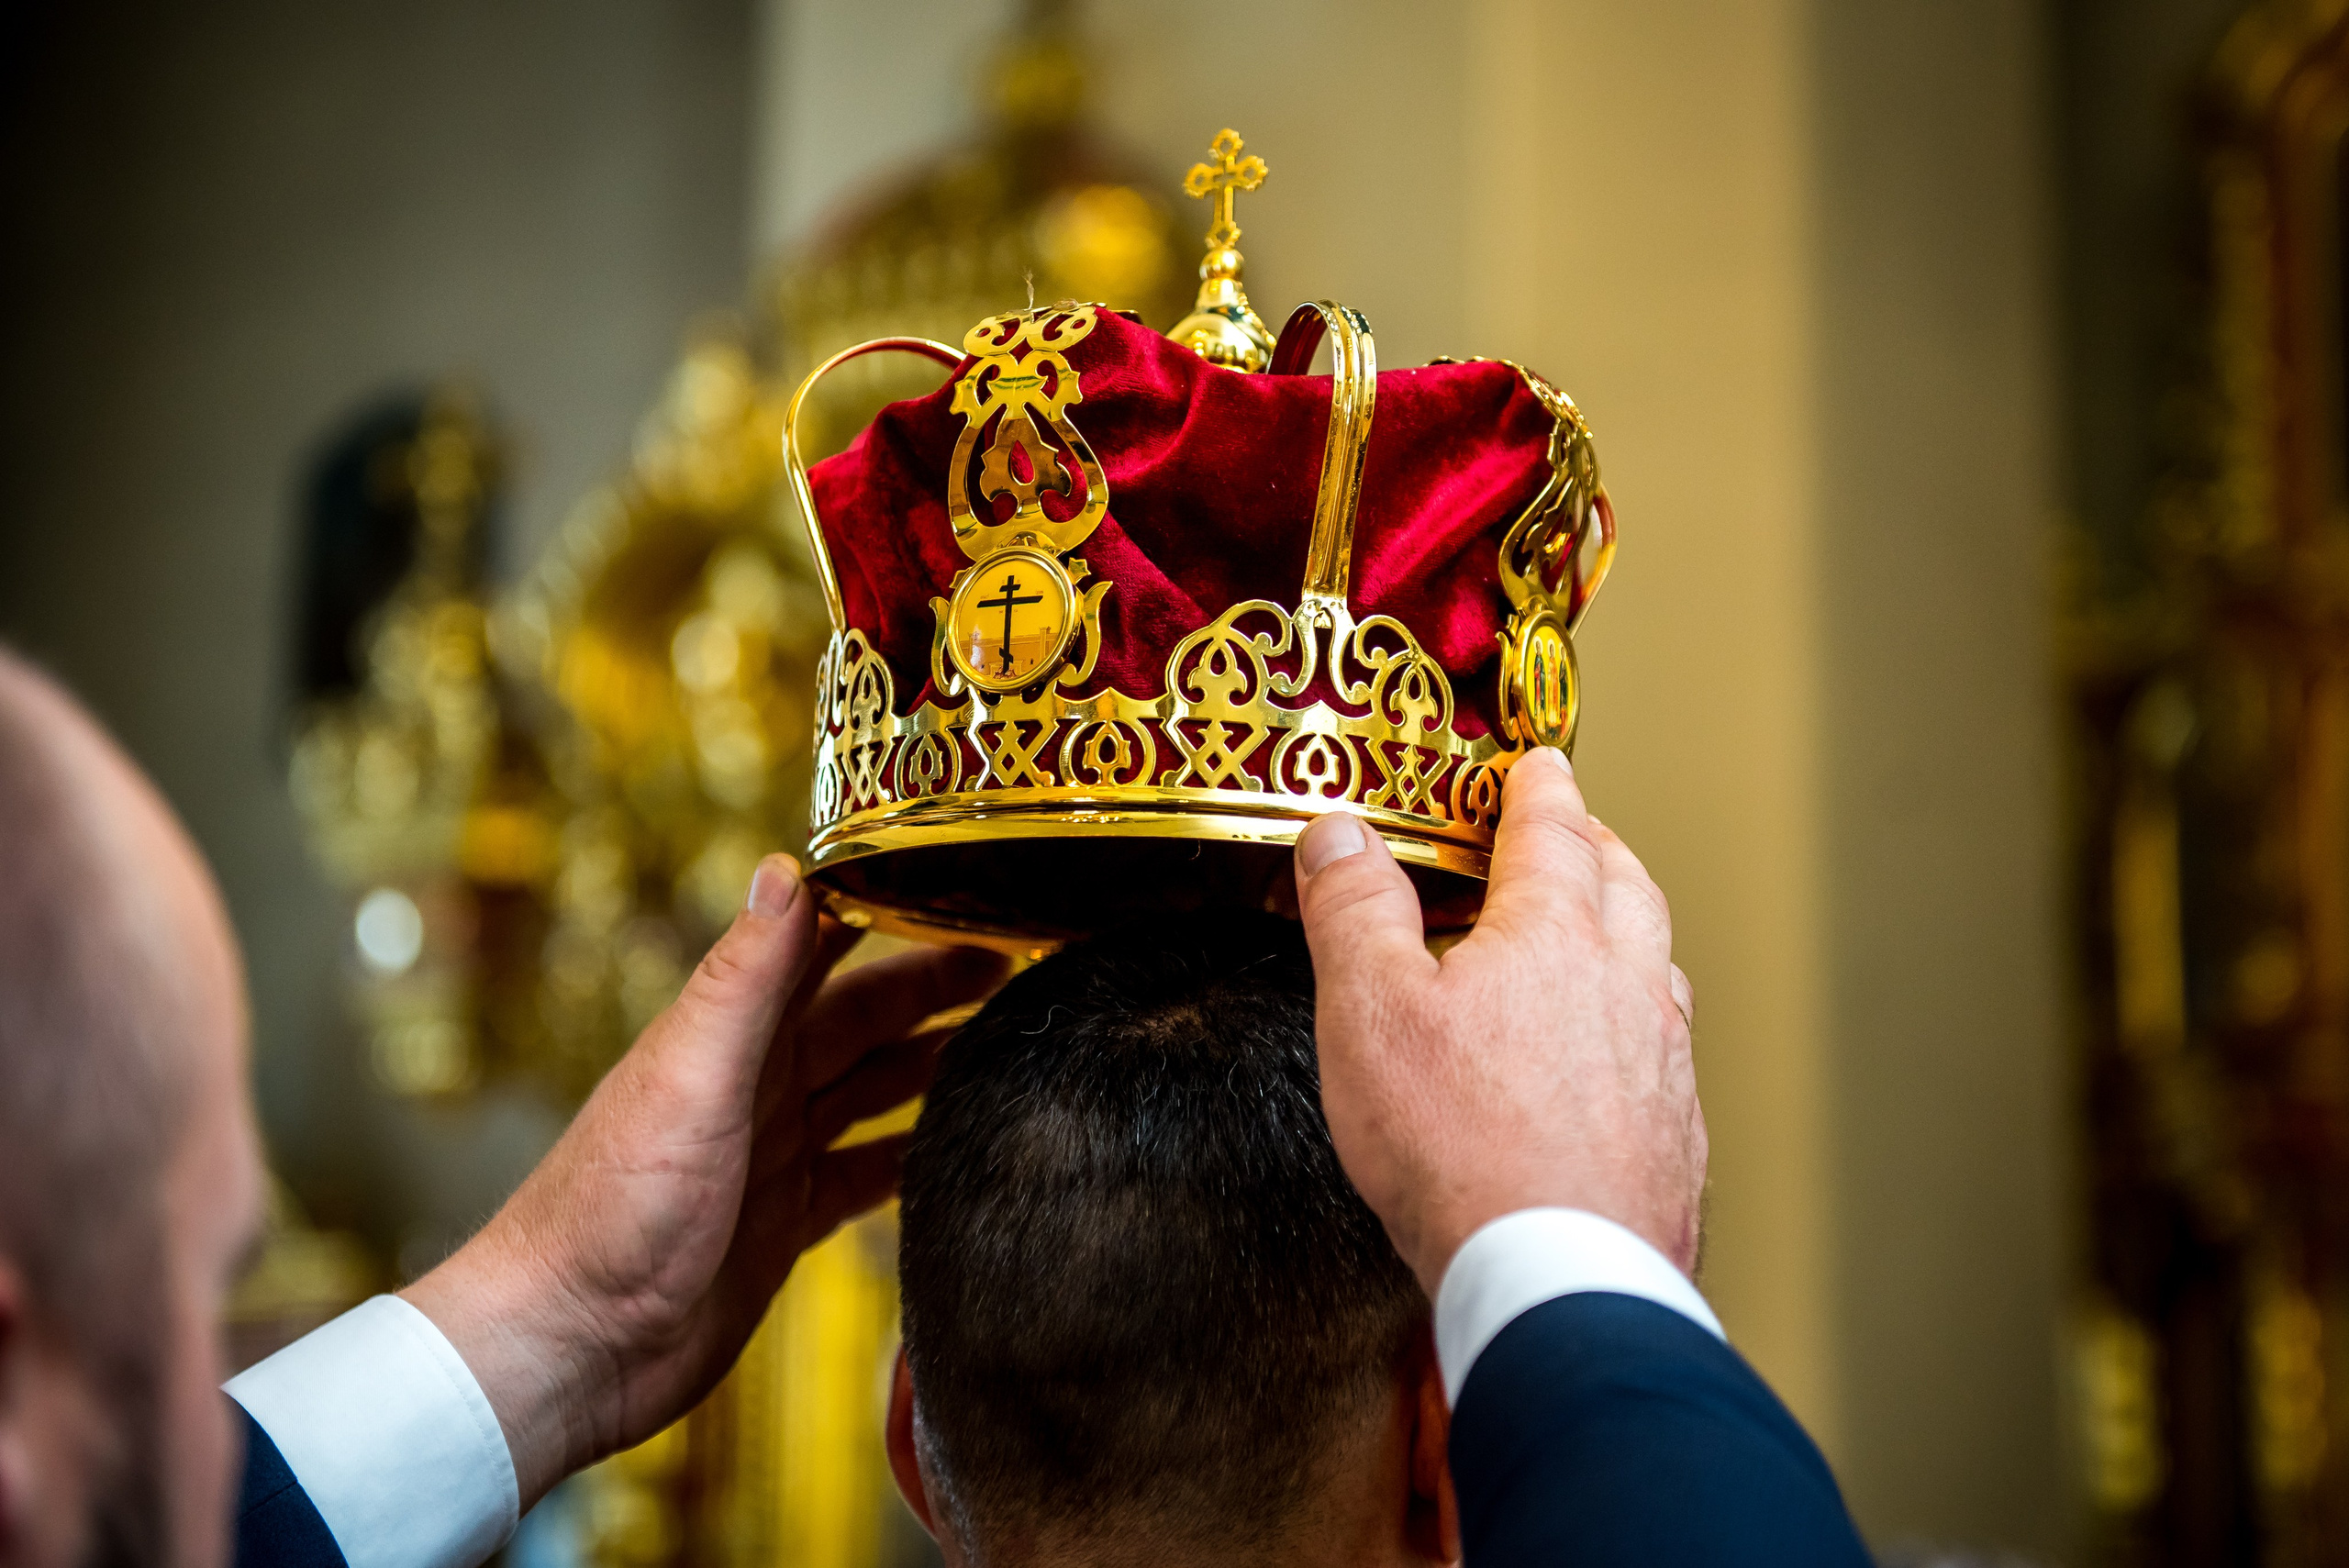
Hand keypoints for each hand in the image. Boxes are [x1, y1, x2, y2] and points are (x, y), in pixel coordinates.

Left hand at [401, 856, 1005, 1506]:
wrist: (569, 1344)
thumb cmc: (609, 1210)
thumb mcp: (691, 1076)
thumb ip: (744, 979)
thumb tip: (785, 866)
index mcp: (729, 1036)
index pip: (819, 948)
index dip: (886, 911)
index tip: (960, 882)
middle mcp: (753, 1086)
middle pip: (861, 1018)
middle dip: (933, 987)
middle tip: (1019, 963)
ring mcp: (771, 1155)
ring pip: (871, 1091)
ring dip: (933, 1064)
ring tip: (1011, 1042)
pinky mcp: (784, 1224)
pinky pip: (865, 1175)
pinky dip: (911, 1156)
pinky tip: (959, 1149)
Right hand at [1293, 747, 1703, 1295]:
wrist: (1560, 1276)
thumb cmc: (1459, 1146)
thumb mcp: (1370, 1013)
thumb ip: (1354, 912)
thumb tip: (1338, 833)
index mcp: (1554, 937)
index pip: (1552, 832)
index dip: (1539, 789)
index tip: (1538, 763)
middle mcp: (1626, 986)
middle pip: (1625, 887)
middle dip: (1596, 846)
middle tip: (1573, 830)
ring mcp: (1662, 1064)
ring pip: (1657, 966)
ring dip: (1629, 930)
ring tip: (1599, 930)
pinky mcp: (1678, 1138)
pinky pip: (1667, 1051)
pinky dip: (1642, 1023)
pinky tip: (1618, 1055)